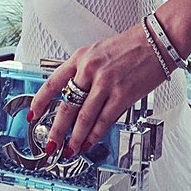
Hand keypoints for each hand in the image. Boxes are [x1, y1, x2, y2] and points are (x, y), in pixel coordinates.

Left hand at [28, 23, 168, 157]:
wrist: (156, 40)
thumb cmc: (131, 45)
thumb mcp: (98, 52)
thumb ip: (85, 72)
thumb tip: (75, 97)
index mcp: (81, 58)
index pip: (53, 83)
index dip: (40, 102)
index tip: (33, 115)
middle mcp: (90, 70)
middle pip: (66, 106)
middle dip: (56, 130)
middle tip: (50, 144)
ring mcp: (106, 83)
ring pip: (84, 117)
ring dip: (75, 138)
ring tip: (70, 150)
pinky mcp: (122, 94)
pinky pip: (104, 120)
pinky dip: (94, 135)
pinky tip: (89, 142)